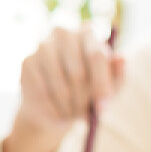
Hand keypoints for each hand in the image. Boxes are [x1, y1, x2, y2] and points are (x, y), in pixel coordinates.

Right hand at [1, 26, 125, 151]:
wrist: (58, 100)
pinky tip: (57, 114)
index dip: (101, 85)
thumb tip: (122, 58)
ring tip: (73, 117)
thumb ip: (120, 74)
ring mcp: (43, 46)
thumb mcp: (110, 86)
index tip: (103, 109)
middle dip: (84, 101)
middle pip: (77, 73)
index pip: (96, 57)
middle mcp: (64, 33)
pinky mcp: (27, 62)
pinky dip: (51, 109)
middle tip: (87, 119)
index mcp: (89, 32)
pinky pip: (41, 93)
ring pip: (59, 86)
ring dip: (68, 108)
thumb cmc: (90, 88)